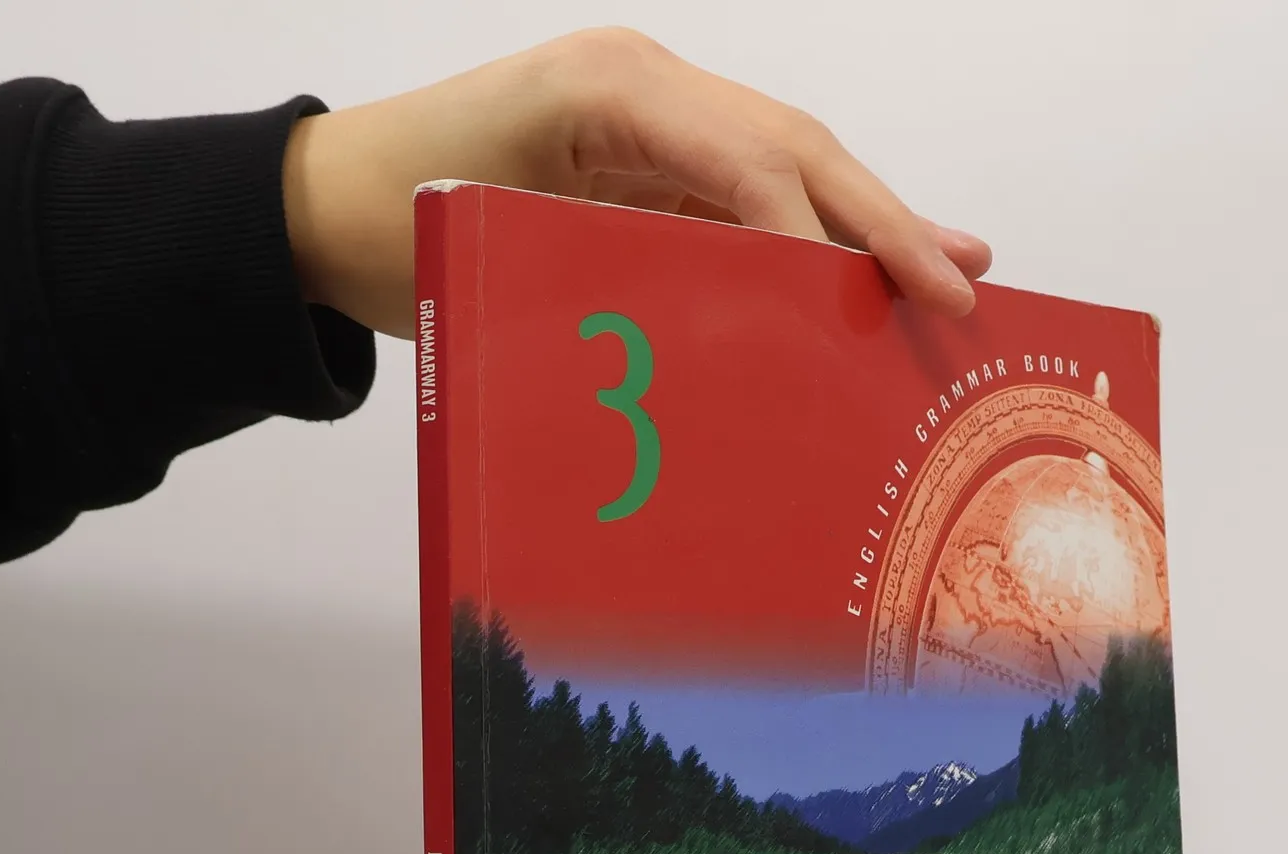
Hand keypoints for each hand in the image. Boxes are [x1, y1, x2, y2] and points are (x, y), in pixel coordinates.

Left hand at [282, 28, 991, 338]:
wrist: (324, 210)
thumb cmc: (394, 223)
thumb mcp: (507, 245)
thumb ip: (628, 271)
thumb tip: (750, 331)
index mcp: (610, 88)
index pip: (752, 162)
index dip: (827, 233)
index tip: (889, 298)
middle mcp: (644, 87)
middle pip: (795, 151)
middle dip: (882, 221)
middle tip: (963, 282)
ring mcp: (651, 120)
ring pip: (788, 170)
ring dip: (870, 224)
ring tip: (956, 268)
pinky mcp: (647, 163)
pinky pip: (750, 199)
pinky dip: (813, 239)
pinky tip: (870, 267)